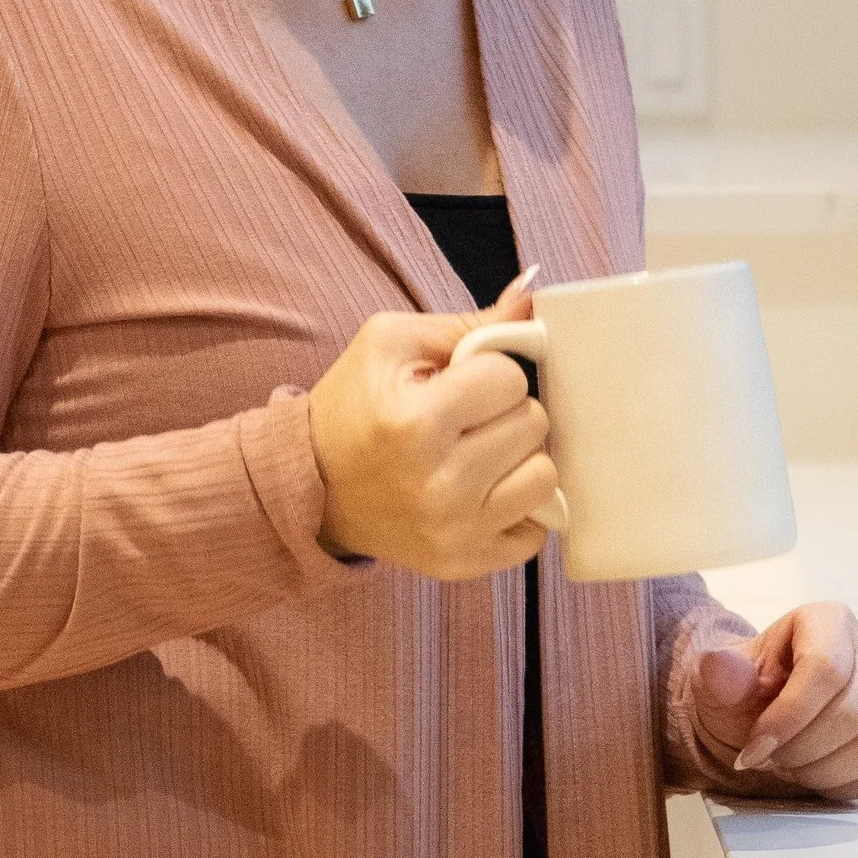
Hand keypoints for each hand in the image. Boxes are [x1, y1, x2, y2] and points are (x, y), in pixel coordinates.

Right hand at [308, 272, 561, 579]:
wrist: (312, 486)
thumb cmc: (354, 404)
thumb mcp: (392, 344)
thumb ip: (469, 323)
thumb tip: (532, 294)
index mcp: (415, 421)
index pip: (510, 378)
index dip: (487, 373)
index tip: (455, 385)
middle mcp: (438, 484)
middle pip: (534, 424)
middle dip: (504, 413)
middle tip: (464, 420)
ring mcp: (455, 531)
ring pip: (544, 476)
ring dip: (516, 459)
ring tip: (476, 455)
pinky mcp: (465, 564)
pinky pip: (536, 533)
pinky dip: (516, 509)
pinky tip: (481, 493)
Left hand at [691, 603, 857, 800]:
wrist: (762, 713)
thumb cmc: (747, 691)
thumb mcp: (722, 681)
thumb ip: (721, 674)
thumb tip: (719, 666)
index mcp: (829, 621)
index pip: (825, 669)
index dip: (789, 717)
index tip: (755, 747)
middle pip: (852, 712)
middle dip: (802, 749)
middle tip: (769, 759)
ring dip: (821, 770)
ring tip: (789, 765)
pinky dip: (841, 785)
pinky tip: (812, 774)